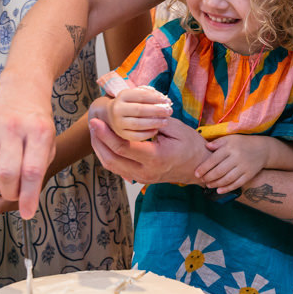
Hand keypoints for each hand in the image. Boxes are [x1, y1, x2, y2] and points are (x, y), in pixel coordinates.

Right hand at [0, 90, 55, 220]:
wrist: (22, 91)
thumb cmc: (36, 122)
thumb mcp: (49, 143)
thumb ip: (38, 170)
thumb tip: (25, 202)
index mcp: (39, 131)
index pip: (32, 171)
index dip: (28, 197)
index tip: (27, 213)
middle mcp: (13, 127)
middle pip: (7, 174)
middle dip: (11, 192)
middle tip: (15, 193)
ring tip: (3, 180)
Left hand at [90, 116, 209, 183]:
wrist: (200, 167)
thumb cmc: (191, 145)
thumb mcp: (177, 128)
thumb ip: (154, 122)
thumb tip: (134, 115)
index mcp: (155, 157)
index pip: (123, 147)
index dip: (106, 134)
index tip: (96, 121)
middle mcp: (146, 171)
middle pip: (112, 160)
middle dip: (98, 142)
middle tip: (91, 125)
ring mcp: (143, 178)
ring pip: (113, 167)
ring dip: (100, 150)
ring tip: (94, 133)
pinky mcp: (142, 178)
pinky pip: (119, 169)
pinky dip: (109, 156)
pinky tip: (105, 144)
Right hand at [109, 86, 171, 140]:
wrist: (111, 114)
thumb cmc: (131, 103)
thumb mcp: (137, 95)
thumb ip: (150, 96)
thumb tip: (166, 101)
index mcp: (123, 95)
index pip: (142, 95)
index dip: (156, 98)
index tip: (167, 101)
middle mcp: (117, 109)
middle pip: (140, 109)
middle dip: (157, 111)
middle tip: (170, 111)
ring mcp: (118, 122)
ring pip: (138, 123)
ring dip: (154, 123)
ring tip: (165, 122)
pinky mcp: (121, 134)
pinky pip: (135, 136)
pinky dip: (147, 134)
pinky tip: (156, 130)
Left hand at [196, 135, 267, 192]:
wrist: (263, 149)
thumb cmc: (241, 143)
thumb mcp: (230, 139)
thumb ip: (218, 142)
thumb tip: (205, 146)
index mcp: (230, 147)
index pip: (214, 159)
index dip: (204, 168)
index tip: (196, 173)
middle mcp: (237, 157)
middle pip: (220, 170)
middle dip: (208, 177)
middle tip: (201, 180)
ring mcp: (244, 167)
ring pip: (227, 178)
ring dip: (216, 184)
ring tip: (208, 185)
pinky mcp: (249, 174)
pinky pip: (237, 183)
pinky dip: (227, 188)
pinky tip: (219, 190)